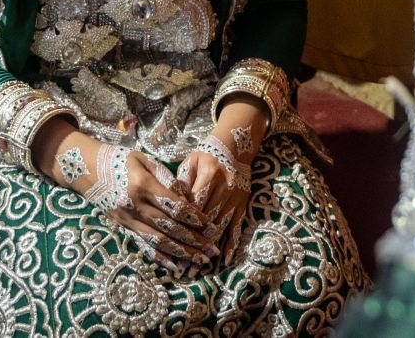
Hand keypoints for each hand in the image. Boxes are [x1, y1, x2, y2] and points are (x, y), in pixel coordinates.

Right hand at [38, 121, 217, 269]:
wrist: (87, 169)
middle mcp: (135, 206)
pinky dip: (161, 257)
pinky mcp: (123, 227)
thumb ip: (165, 176)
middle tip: (212, 248)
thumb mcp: (143, 159)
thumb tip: (185, 195)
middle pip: (170, 227)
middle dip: (193, 239)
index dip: (194, 217)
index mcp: (143, 186)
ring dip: (182, 252)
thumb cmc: (119, 159)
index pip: (174, 205)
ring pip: (159, 240)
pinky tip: (176, 266)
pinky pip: (144, 245)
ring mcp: (128, 219)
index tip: (210, 225)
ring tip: (200, 260)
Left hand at [178, 97, 264, 264]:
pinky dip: (232, 244)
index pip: (194, 205)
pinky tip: (225, 260)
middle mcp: (224, 189)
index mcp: (209, 176)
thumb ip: (181, 181)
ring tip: (197, 267)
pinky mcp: (241, 205)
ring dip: (208, 248)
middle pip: (207, 220)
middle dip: (194, 243)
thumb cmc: (206, 156)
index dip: (184, 224)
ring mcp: (234, 199)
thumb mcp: (191, 161)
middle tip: (182, 265)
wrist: (234, 148)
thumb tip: (172, 202)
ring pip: (220, 227)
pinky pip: (237, 227)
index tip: (172, 242)